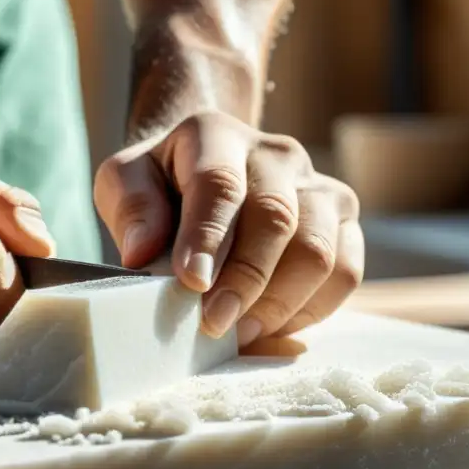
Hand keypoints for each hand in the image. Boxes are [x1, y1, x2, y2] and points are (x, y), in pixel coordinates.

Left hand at [94, 112, 363, 345]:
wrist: (207, 172)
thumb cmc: (161, 183)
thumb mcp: (123, 181)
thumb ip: (130, 209)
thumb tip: (141, 253)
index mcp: (216, 135)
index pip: (218, 183)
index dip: (207, 237)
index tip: (190, 282)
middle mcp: (277, 154)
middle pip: (276, 218)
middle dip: (244, 280)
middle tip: (213, 324)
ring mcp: (318, 185)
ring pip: (319, 250)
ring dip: (278, 302)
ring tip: (239, 333)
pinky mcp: (343, 221)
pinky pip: (345, 272)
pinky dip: (310, 309)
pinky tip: (271, 326)